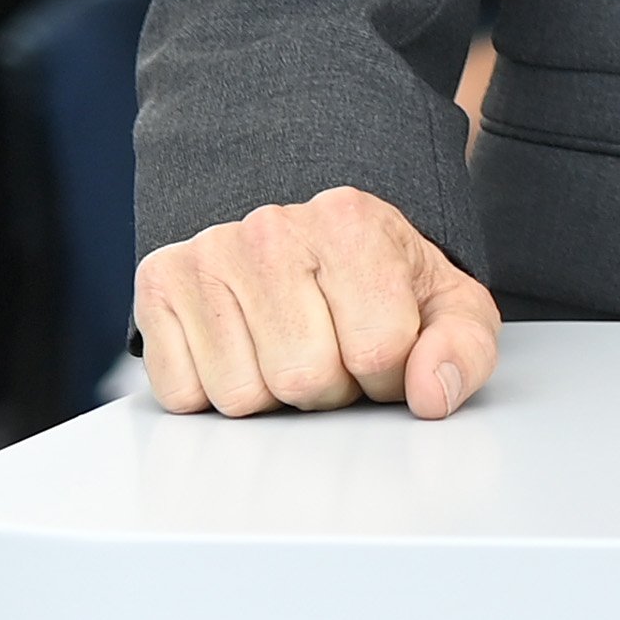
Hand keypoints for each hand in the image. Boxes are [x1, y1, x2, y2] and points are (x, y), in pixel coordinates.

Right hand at [134, 186, 502, 417]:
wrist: (313, 243)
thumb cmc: (384, 282)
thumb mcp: (448, 306)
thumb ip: (463, 349)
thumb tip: (430, 396)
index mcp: (351, 222)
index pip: (377, 350)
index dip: (388, 375)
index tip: (384, 350)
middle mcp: (270, 229)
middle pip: (303, 378)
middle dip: (329, 388)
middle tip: (332, 350)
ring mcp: (205, 255)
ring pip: (240, 396)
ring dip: (272, 395)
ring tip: (289, 346)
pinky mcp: (157, 286)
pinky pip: (182, 394)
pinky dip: (213, 391)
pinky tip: (242, 348)